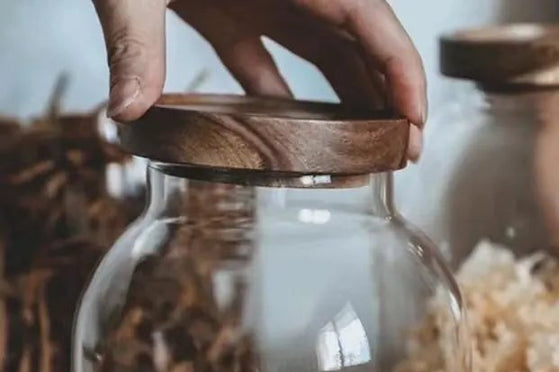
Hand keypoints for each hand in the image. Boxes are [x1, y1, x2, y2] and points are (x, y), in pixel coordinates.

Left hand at [91, 0, 426, 158]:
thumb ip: (137, 40)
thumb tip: (127, 111)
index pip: (368, 18)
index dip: (401, 70)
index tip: (416, 122)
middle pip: (360, 43)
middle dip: (389, 97)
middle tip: (404, 155)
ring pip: (325, 55)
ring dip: (351, 102)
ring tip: (368, 154)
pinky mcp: (230, 12)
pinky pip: (272, 62)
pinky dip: (288, 101)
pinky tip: (296, 139)